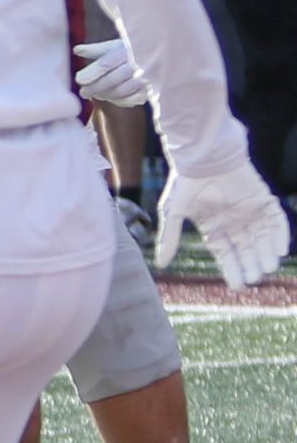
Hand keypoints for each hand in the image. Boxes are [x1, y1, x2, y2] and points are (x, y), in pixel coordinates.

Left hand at [74, 37, 149, 106]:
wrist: (156, 60)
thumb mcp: (113, 47)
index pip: (106, 64)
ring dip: (104, 94)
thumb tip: (76, 50)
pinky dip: (118, 101)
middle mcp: (138, 65)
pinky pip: (130, 100)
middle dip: (95, 87)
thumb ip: (95, 50)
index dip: (91, 73)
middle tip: (82, 92)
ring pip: (120, 92)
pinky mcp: (150, 92)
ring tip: (95, 94)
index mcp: (127, 50)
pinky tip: (110, 97)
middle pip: (111, 81)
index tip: (78, 80)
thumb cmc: (128, 52)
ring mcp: (145, 79)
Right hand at [156, 161, 289, 288]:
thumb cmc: (185, 183)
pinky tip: (281, 249)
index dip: (232, 269)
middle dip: (251, 265)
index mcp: (213, 226)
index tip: (238, 287)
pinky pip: (277, 220)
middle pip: (246, 249)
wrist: (203, 155)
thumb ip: (170, 238)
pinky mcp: (264, 199)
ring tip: (268, 268)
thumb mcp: (173, 212)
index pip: (225, 253)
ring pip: (263, 238)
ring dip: (267, 253)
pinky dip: (280, 234)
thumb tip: (160, 265)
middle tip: (255, 279)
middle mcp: (233, 221)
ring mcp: (250, 211)